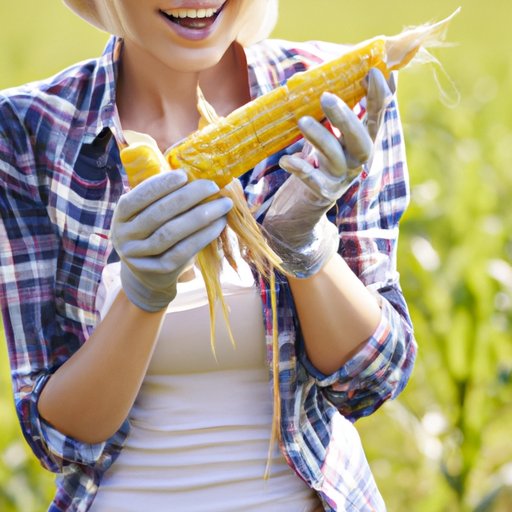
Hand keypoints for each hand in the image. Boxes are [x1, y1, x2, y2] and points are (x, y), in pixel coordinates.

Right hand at [111, 170, 232, 311]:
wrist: (149, 275)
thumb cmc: (154, 233)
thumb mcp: (148, 214)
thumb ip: (165, 196)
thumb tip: (197, 174)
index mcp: (121, 215)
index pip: (140, 196)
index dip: (162, 184)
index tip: (185, 175)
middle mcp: (124, 235)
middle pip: (159, 213)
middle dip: (188, 197)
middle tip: (213, 187)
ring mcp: (139, 255)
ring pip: (171, 232)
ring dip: (201, 216)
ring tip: (223, 205)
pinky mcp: (158, 269)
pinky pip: (183, 251)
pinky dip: (203, 236)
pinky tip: (219, 224)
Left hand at [263, 68, 393, 276]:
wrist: (302, 208)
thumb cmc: (315, 164)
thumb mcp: (326, 136)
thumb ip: (328, 114)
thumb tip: (317, 74)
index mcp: (361, 142)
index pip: (377, 118)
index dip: (379, 96)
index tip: (375, 71)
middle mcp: (357, 161)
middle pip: (361, 140)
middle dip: (346, 117)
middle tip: (325, 96)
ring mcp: (341, 178)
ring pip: (336, 157)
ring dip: (320, 138)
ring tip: (302, 122)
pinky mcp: (323, 194)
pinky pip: (313, 180)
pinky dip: (300, 169)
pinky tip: (286, 161)